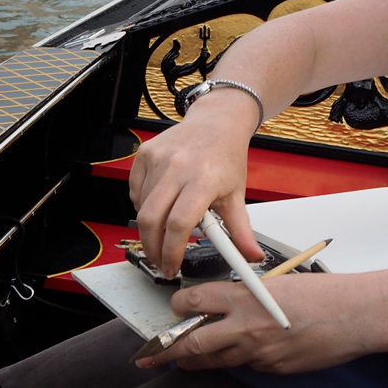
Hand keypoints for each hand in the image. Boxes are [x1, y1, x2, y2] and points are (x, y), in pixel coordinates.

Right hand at [129, 99, 262, 276]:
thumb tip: (252, 256)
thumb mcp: (237, 194)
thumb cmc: (226, 156)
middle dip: (152, 248)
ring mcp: (159, 158)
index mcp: (204, 179)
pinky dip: (143, 205)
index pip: (179, 224)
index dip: (171, 251)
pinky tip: (160, 203)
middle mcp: (178, 167)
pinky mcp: (145, 153)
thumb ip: (241, 231)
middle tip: (161, 260)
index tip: (172, 266)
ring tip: (166, 227)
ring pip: (141, 207)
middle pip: (150, 220)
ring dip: (150, 226)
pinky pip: (135, 191)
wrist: (217, 121)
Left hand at [137, 273, 377, 373]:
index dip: (178, 305)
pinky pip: (245, 365)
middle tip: (152, 352)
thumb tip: (225, 307)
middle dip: (168, 348)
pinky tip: (240, 353)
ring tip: (183, 357)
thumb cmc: (322, 294)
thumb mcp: (275, 284)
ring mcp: (257, 352)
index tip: (174, 308)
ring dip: (197, 358)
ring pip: (213, 360)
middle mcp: (245, 327)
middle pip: (192, 342)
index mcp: (244, 296)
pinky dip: (238, 359)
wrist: (353, 315)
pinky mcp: (271, 369)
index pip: (193, 301)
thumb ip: (247, 296)